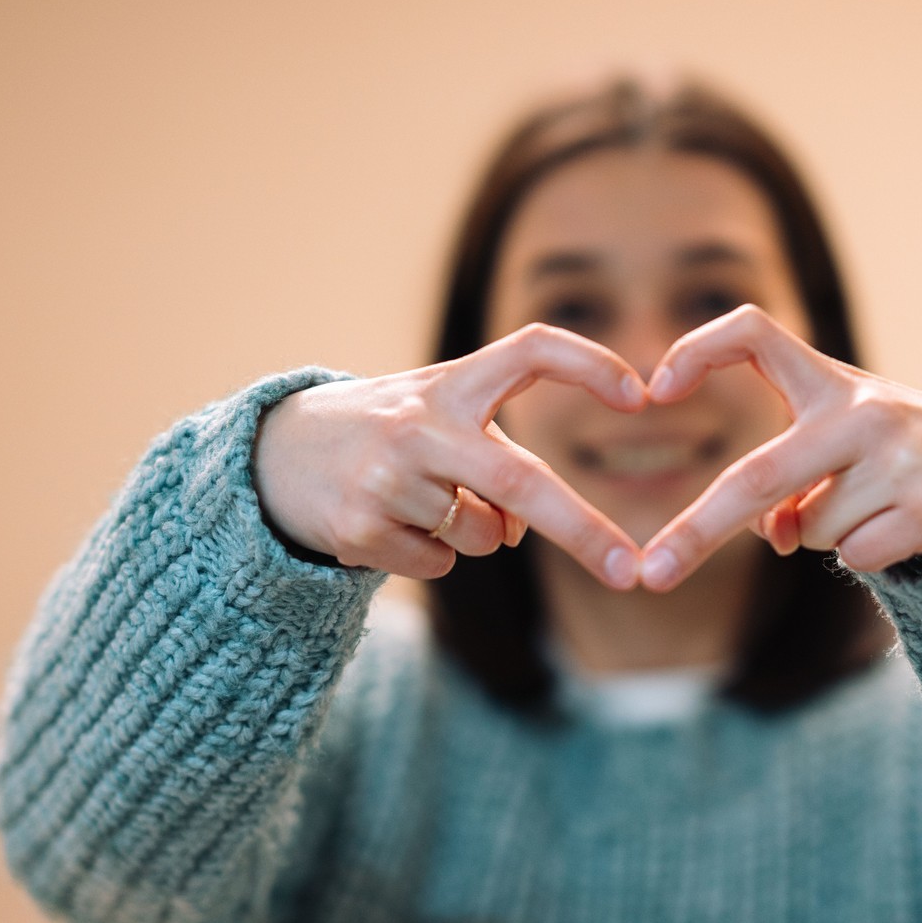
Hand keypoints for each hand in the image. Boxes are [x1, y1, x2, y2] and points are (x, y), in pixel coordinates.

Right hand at [252, 324, 647, 587]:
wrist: (279, 455)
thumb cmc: (394, 434)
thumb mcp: (444, 421)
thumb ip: (501, 464)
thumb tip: (523, 531)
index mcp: (452, 383)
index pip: (532, 350)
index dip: (590, 365)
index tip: (643, 394)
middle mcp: (421, 423)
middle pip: (522, 480)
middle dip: (584, 530)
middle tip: (630, 572)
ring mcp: (387, 477)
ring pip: (483, 536)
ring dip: (478, 535)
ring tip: (425, 501)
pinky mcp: (359, 527)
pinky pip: (440, 565)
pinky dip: (434, 557)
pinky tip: (393, 524)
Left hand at [639, 305, 921, 591]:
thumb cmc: (895, 451)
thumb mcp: (840, 444)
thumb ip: (788, 481)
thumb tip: (769, 535)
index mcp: (829, 380)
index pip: (753, 333)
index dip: (697, 351)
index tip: (653, 391)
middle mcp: (861, 412)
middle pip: (757, 476)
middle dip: (697, 531)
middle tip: (654, 575)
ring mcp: (898, 460)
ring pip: (807, 531)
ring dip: (819, 535)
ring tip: (871, 503)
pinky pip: (854, 556)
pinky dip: (864, 555)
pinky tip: (900, 526)